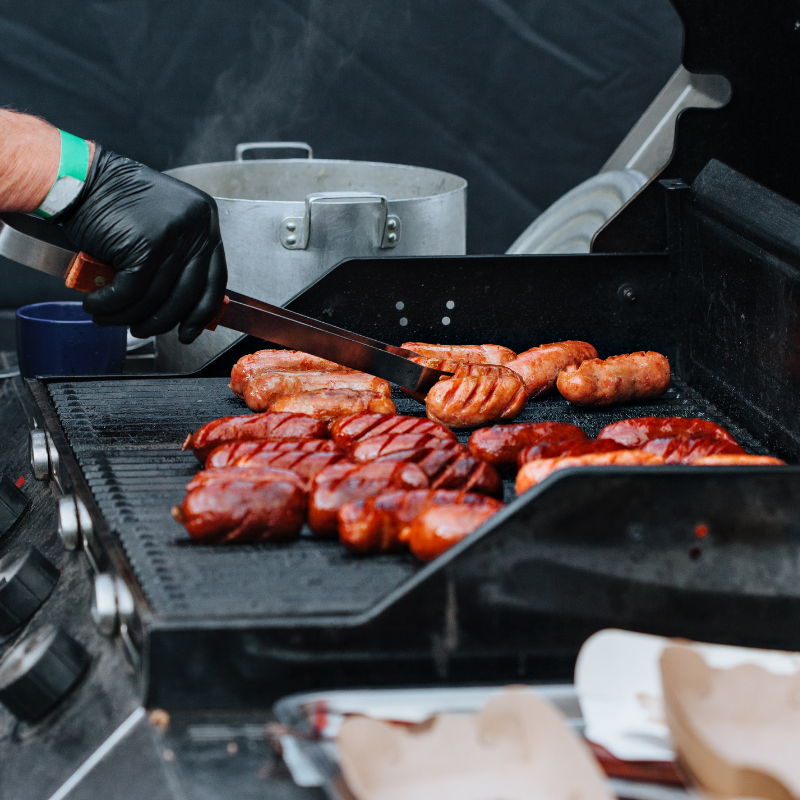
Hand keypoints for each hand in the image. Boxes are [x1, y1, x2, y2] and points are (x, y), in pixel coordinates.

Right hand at [60, 146, 227, 342]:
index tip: (189, 331)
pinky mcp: (146, 245)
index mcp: (206, 221)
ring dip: (129, 316)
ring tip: (109, 318)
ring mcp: (173, 235)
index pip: (215, 280)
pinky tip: (97, 306)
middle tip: (142, 330)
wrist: (79, 178)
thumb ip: (179, 257)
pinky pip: (130, 292)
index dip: (201, 312)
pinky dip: (110, 305)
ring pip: (155, 297)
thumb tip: (185, 307)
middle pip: (187, 294)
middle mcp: (196, 227)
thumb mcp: (162, 225)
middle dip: (161, 321)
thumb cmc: (115, 202)